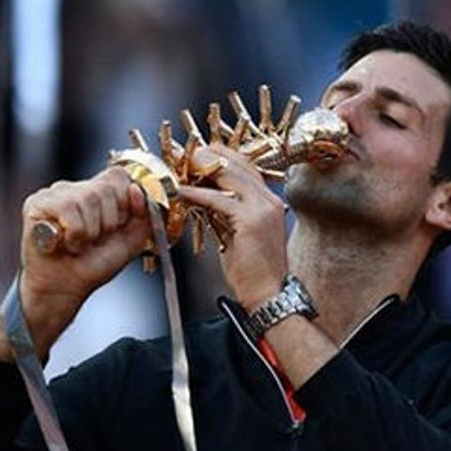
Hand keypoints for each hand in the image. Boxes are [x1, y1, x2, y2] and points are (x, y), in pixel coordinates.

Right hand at [0, 167, 150, 361]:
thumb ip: (143, 214)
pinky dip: (73, 234)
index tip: (116, 226)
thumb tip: (137, 189)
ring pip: (87, 198)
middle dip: (107, 223)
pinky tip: (63, 243)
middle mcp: (75, 187)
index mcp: (97, 191)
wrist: (66, 288)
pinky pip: (67, 209)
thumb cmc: (93, 264)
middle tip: (94, 240)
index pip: (118, 176)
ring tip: (78, 243)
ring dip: (89, 232)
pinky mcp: (36, 204)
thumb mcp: (131, 240)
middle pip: (105, 188)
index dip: (124, 202)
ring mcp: (54, 193)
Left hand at [177, 144, 288, 310]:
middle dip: (209, 157)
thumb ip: (225, 214)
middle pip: (237, 164)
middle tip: (185, 157)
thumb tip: (204, 199)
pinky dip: (196, 193)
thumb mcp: (238, 234)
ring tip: (181, 169)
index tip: (200, 155)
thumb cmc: (254, 271)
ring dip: (201, 170)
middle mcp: (269, 201)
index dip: (221, 158)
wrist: (268, 294)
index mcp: (269, 202)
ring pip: (229, 175)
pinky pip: (218, 199)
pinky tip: (182, 192)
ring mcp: (262, 208)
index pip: (245, 167)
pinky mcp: (250, 220)